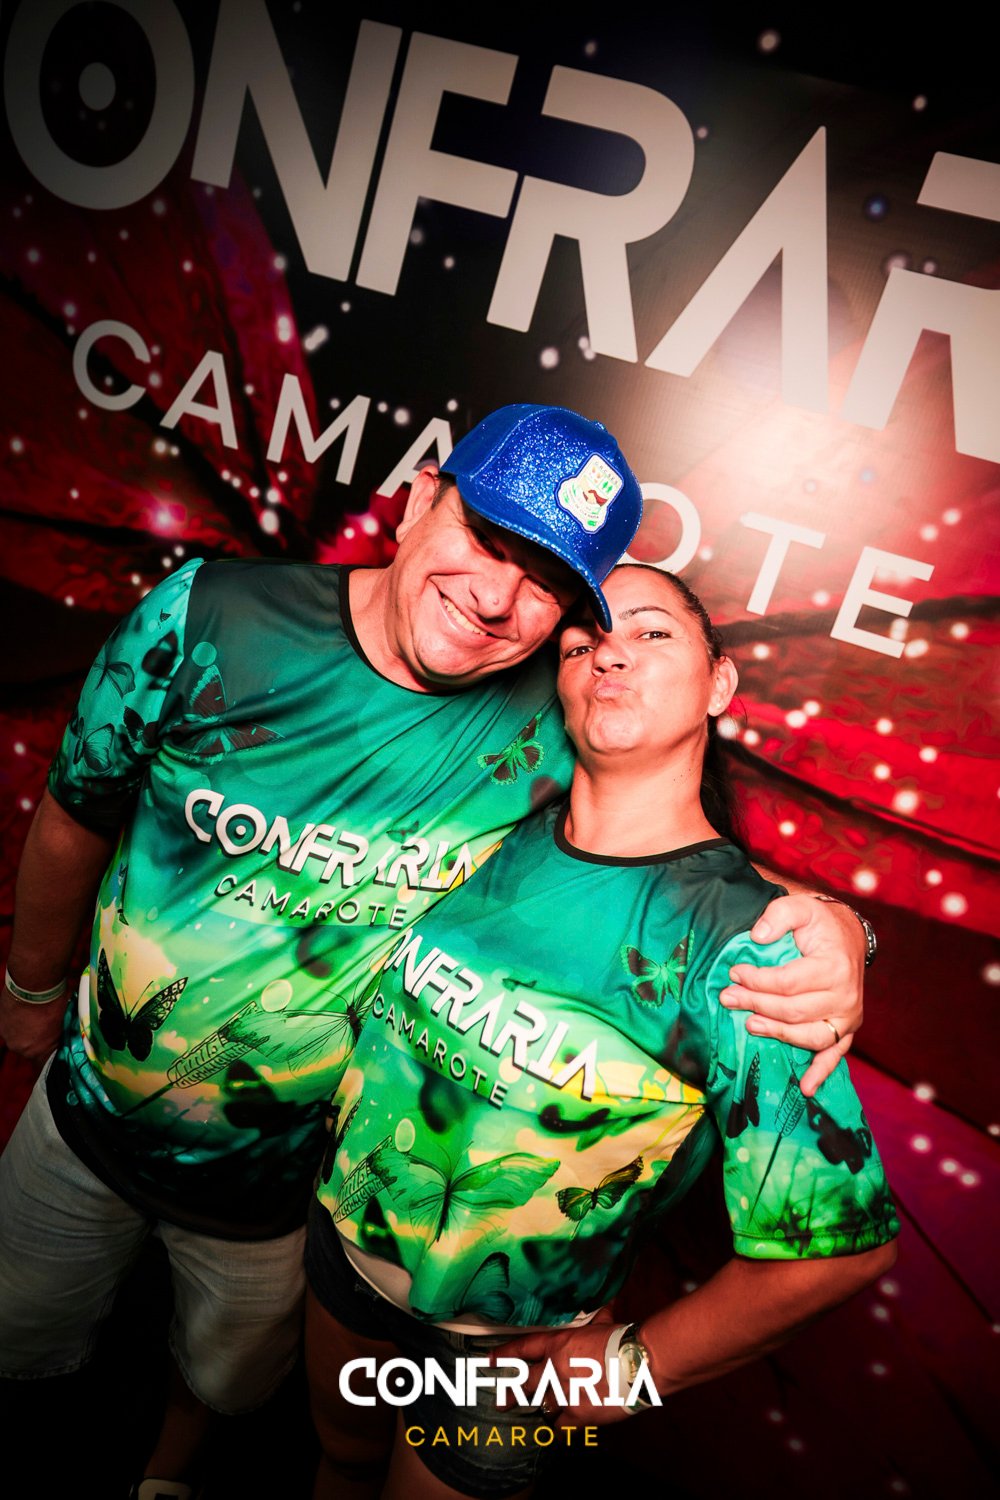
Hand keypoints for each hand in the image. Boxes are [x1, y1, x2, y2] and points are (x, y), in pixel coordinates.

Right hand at [0, 985, 66, 1062]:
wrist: (33, 983)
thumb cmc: (54, 1000)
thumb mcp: (64, 1020)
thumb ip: (61, 1033)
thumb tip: (65, 1033)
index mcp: (41, 1051)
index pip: (46, 1061)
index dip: (51, 1052)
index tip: (54, 1044)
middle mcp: (22, 1049)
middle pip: (31, 1050)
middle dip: (38, 1040)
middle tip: (45, 1026)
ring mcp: (9, 1038)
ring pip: (19, 1039)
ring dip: (25, 1032)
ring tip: (33, 1017)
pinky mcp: (0, 1025)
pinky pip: (9, 1029)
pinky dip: (15, 1023)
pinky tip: (22, 1012)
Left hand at [493, 1310, 635, 1427]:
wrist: (636, 1363)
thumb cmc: (621, 1339)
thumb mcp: (602, 1322)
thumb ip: (595, 1317)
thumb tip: (604, 1300)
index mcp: (558, 1345)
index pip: (523, 1348)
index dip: (505, 1353)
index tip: (491, 1359)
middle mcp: (555, 1370)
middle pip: (523, 1383)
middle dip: (510, 1393)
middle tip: (499, 1401)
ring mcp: (564, 1394)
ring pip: (541, 1405)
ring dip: (538, 1408)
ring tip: (531, 1415)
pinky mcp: (578, 1414)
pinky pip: (560, 1424)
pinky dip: (558, 1425)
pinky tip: (555, 1428)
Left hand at [719, 894, 863, 1095]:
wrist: (849, 936)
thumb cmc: (821, 923)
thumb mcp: (802, 907)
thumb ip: (779, 915)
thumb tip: (757, 936)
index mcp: (834, 967)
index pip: (787, 982)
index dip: (756, 980)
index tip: (734, 972)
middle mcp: (846, 997)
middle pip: (793, 1011)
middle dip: (756, 1005)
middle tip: (728, 997)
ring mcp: (848, 1017)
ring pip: (808, 1036)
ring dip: (777, 1034)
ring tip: (749, 1025)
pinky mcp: (847, 1029)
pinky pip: (835, 1055)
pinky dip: (821, 1072)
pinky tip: (806, 1087)